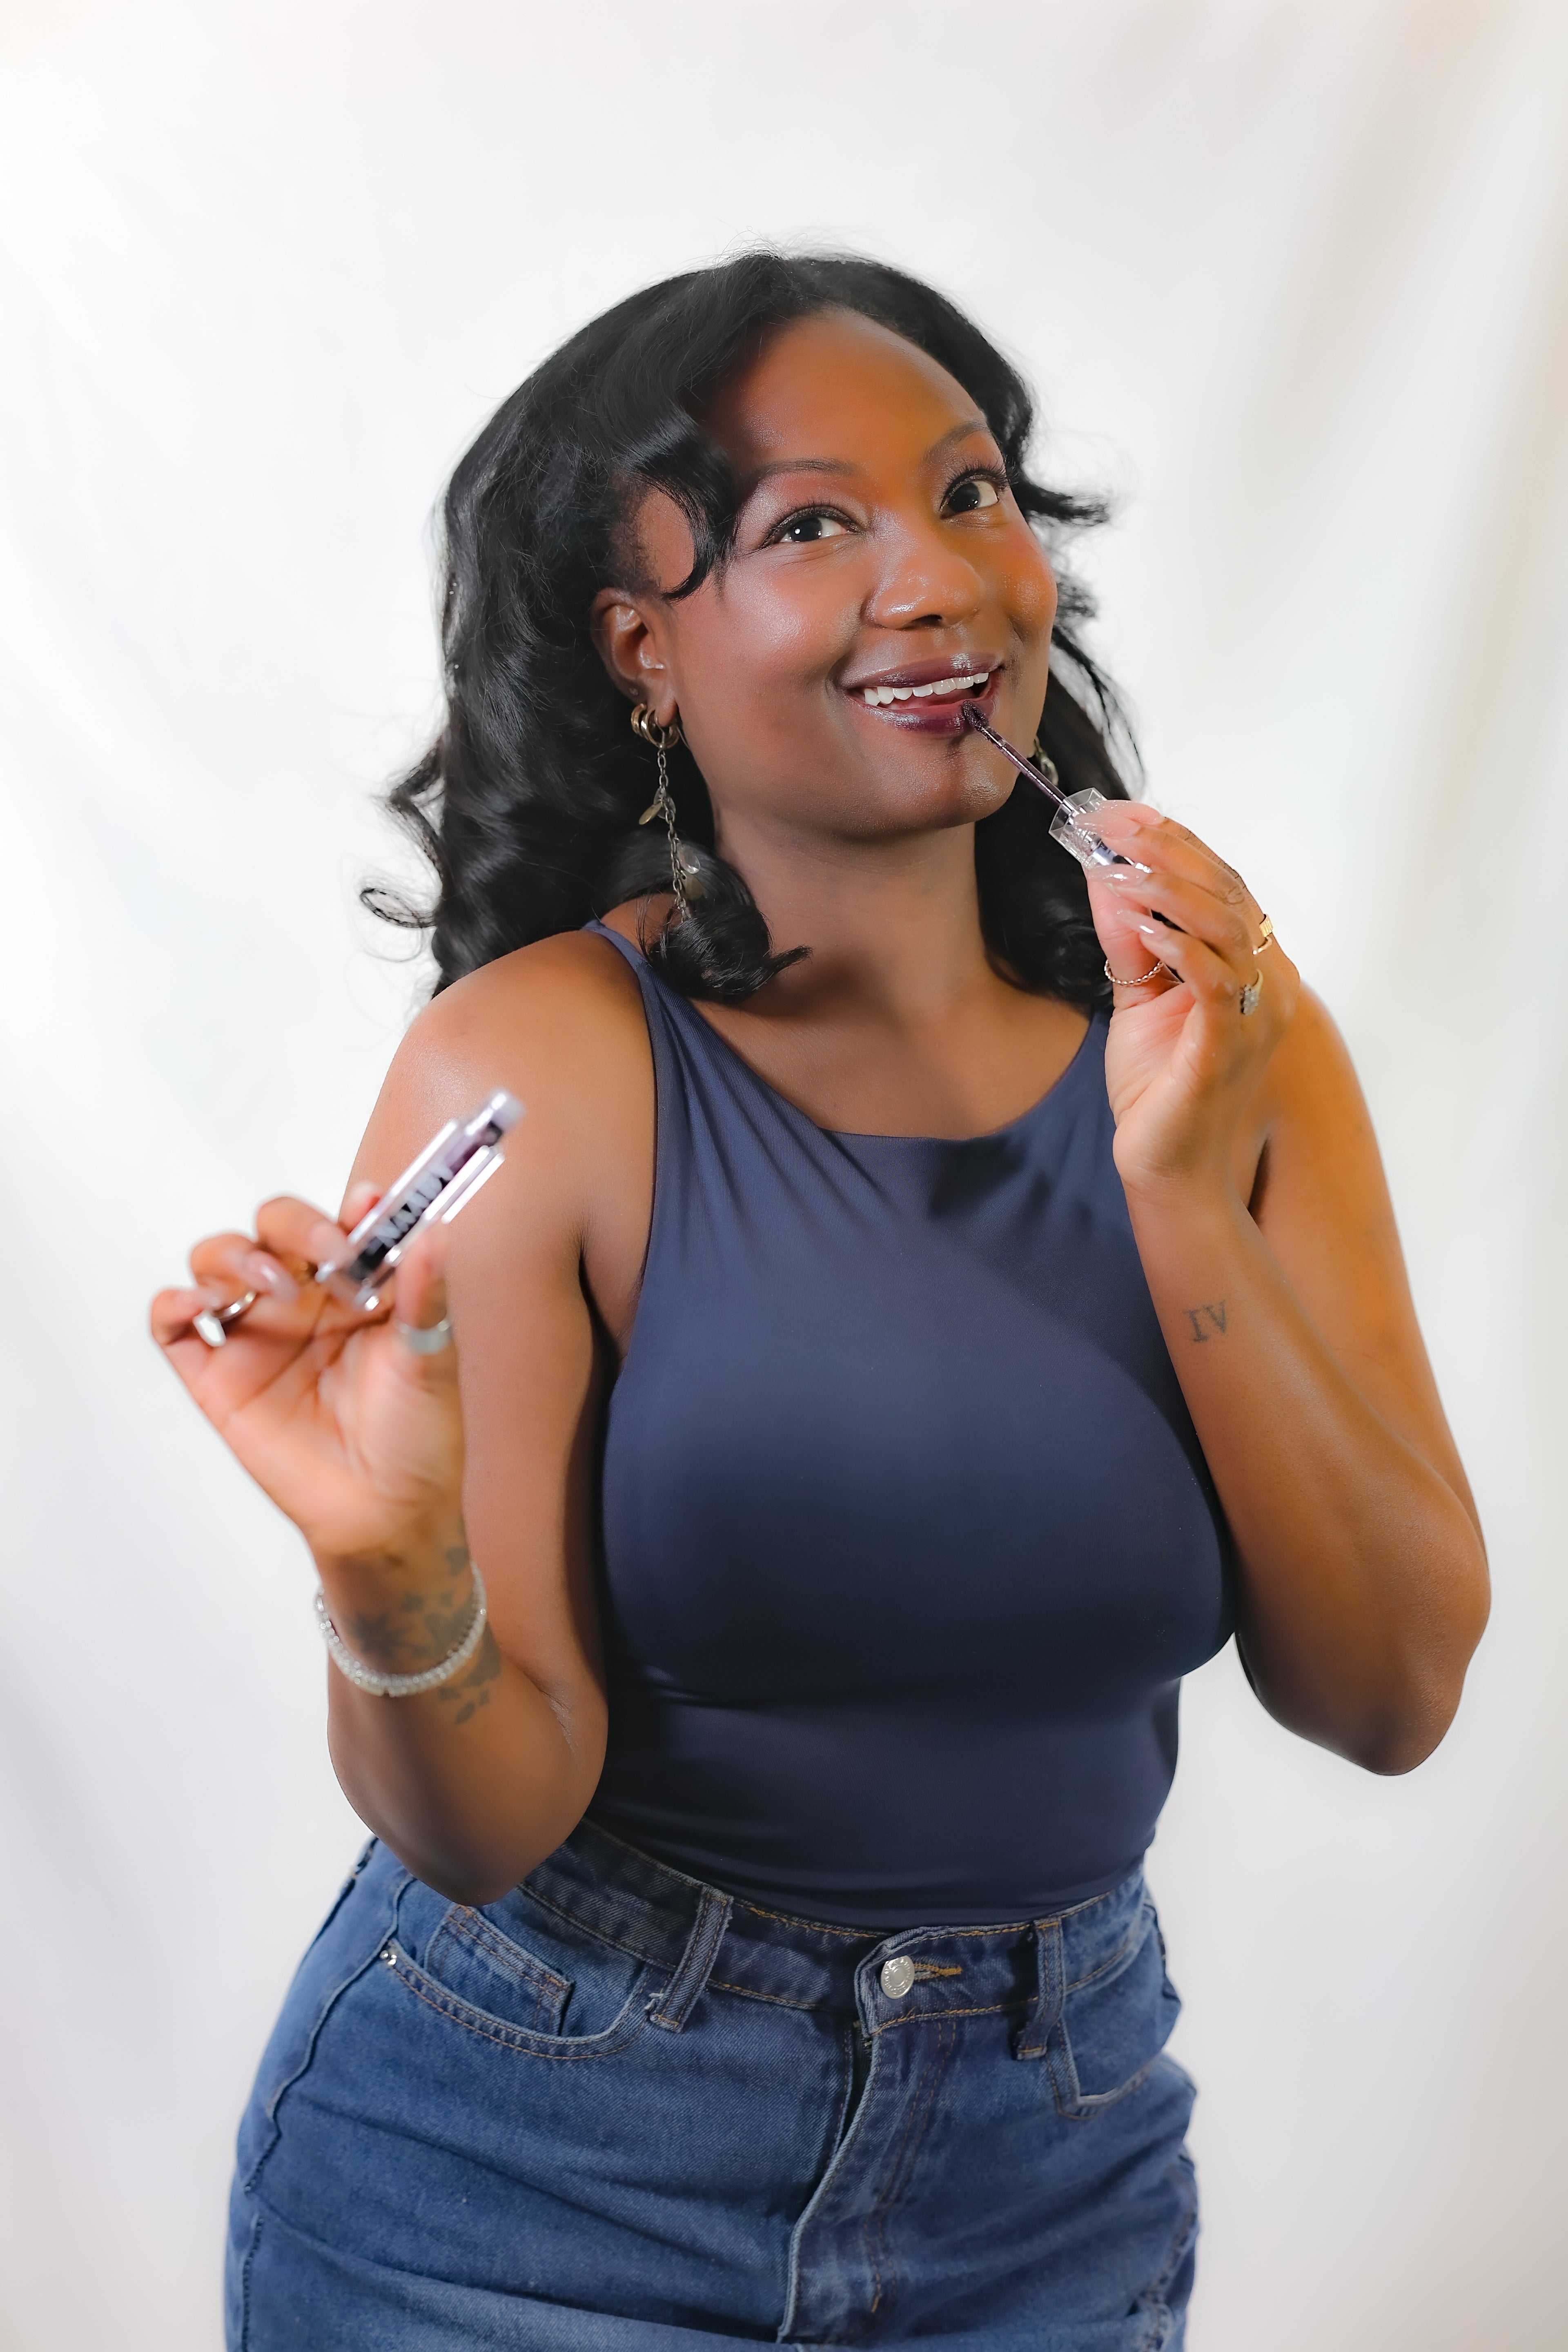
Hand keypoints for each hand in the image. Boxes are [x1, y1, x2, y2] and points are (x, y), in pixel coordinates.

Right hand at [149, 1185, 464, 1571]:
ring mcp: (257, 1336)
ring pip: (218, 1261)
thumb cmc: (416, 1437)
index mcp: (356, 1288)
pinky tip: (201, 1305)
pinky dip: (173, 1303)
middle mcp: (303, 1301)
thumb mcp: (430, 1360)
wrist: (386, 1512)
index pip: (341, 1224)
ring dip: (236, 1256)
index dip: (351, 1209)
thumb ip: (425, 1295)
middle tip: (328, 1251)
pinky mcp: (217, 1377)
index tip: (371, 1208)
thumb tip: (435, 1229)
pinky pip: (173, 1326)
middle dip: (295, 1224)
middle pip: (274, 1228)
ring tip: (277, 1285)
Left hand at [1084, 803, 1300, 1197]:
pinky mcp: (1230, 1049)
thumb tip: (1105, 872)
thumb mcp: (1136, 995)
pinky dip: (1182, 948)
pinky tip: (1145, 931)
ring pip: (1228, 928)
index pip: (1222, 884)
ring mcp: (1257, 1016)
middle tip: (1114, 826)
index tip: (1122, 812)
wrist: (1166, 1165)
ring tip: (1120, 870)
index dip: (1175, 842)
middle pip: (1227, 894)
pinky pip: (1217, 983)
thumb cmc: (1159, 1084)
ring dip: (1171, 892)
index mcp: (1254, 965)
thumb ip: (1129, 936)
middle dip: (1168, 852)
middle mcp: (1270, 983)